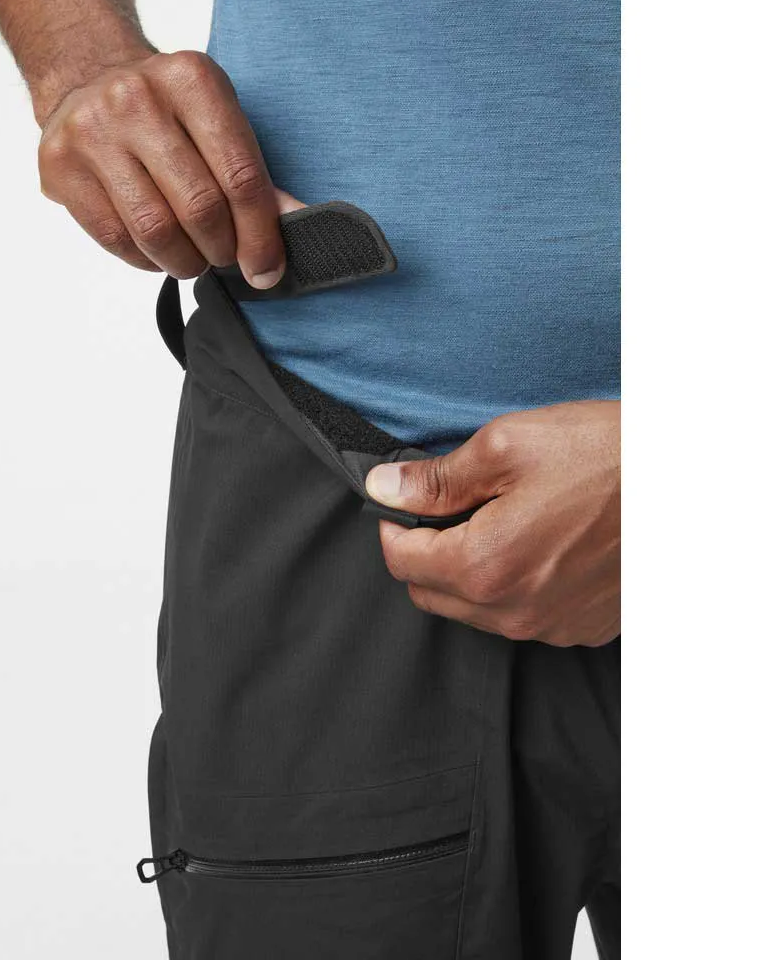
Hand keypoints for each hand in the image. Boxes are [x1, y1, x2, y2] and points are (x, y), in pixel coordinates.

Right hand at [37, 49, 302, 285]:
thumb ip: (254, 175)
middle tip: (222, 256)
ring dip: (184, 261)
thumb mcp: (217, 121)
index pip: (239, 175)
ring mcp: (91, 131)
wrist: (86, 76)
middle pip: (199, 208)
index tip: (266, 268)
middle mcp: (137, 98)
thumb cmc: (167, 111)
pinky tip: (155, 251)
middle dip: (221, 250)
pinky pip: (116, 239)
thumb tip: (297, 224)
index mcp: (191, 79)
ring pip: (155, 231)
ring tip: (191, 258)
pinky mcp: (59, 165)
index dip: (259, 234)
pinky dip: (145, 260)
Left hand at [365, 401, 620, 646]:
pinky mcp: (580, 626)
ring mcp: (550, 625)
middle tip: (443, 510)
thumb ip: (437, 478)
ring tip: (492, 523)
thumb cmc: (604, 456)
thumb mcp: (506, 446)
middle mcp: (514, 610)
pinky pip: (519, 618)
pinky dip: (508, 589)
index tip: (400, 503)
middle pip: (430, 594)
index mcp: (484, 565)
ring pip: (472, 611)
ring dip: (463, 574)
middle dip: (422, 554)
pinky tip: (531, 546)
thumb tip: (385, 486)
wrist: (688, 482)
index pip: (401, 562)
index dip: (392, 527)